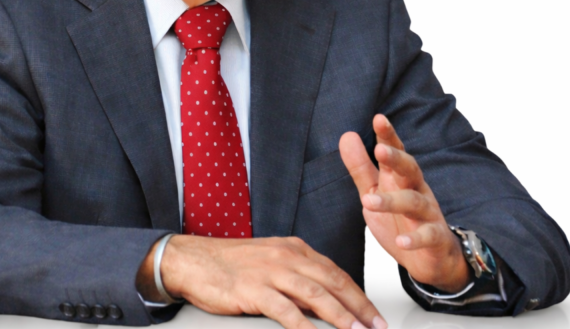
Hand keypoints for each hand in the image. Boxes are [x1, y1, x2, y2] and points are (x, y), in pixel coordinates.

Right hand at [140, 234, 386, 328]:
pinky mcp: (253, 289)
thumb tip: (323, 301)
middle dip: (360, 308)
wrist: (192, 260)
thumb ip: (297, 277)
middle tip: (377, 327)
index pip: (335, 273)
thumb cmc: (229, 264)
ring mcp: (270, 272)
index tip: (373, 315)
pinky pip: (286, 310)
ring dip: (342, 317)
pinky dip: (304, 325)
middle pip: (333, 282)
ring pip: (316, 295)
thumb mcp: (269, 262)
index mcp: (293, 248)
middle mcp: (287, 256)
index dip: (358, 295)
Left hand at [339, 114, 469, 292]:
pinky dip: (415, 239)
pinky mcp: (435, 238)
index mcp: (400, 177)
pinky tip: (401, 242)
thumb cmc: (400, 219)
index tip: (379, 118)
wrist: (429, 258)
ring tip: (368, 202)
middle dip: (397, 158)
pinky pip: (428, 236)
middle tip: (379, 150)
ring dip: (392, 202)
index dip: (388, 135)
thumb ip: (360, 167)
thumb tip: (346, 135)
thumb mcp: (375, 191)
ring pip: (414, 202)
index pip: (396, 151)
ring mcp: (428, 213)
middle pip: (410, 169)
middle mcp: (417, 190)